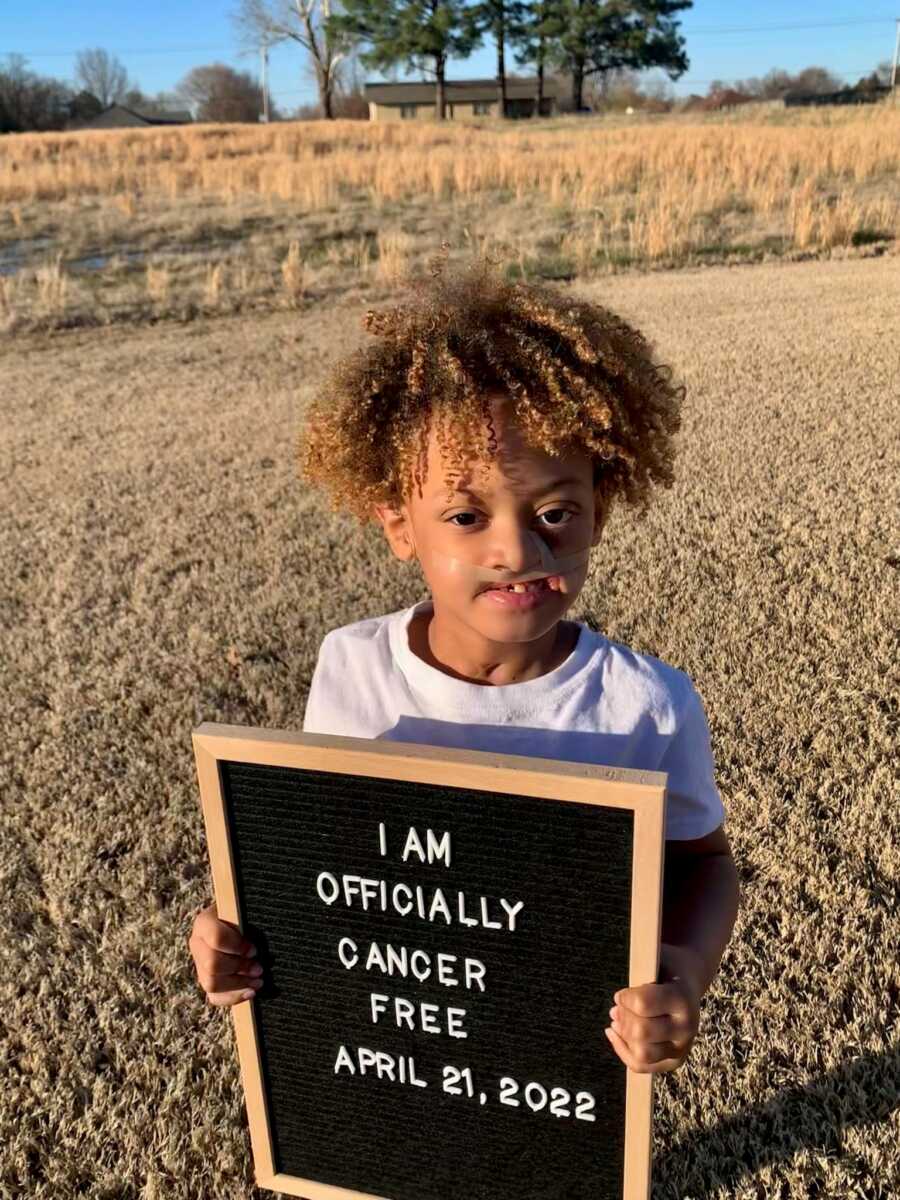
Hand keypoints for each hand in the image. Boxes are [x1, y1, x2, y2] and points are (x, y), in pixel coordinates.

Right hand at [188, 900, 261, 1006]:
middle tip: (259, 968)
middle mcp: (197, 944)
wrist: (240, 921)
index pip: (216, 938)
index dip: (237, 947)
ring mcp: (200, 964)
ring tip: (258, 980)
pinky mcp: (207, 981)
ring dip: (238, 985)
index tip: (254, 950)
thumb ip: (247, 921)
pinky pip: (215, 997)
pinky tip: (250, 992)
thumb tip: (254, 945)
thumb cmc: (246, 915)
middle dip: (239, 968)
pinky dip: (234, 997)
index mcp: (204, 922)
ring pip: (211, 984)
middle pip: (212, 964)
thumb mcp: (245, 911)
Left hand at [604, 943, 703, 1073]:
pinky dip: (623, 1051)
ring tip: (615, 1021)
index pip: (643, 1005)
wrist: (688, 981)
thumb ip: (636, 973)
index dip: (624, 999)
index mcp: (683, 998)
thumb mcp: (654, 957)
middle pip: (641, 1032)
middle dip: (622, 1019)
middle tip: (614, 1008)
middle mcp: (688, 1027)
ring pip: (642, 1054)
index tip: (620, 994)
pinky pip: (642, 1066)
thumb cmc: (665, 967)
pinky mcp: (674, 1061)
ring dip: (622, 1036)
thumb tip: (616, 1005)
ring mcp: (683, 1048)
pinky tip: (614, 1034)